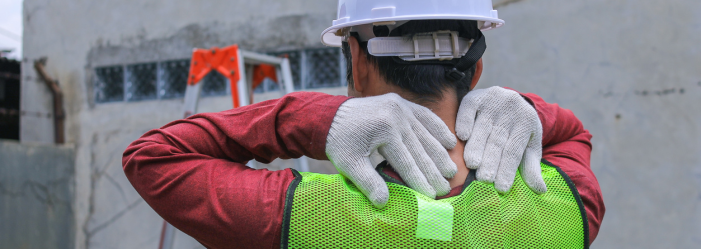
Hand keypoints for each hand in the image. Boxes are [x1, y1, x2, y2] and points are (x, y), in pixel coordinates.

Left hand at [326, 93, 457, 207]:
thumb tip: (384, 202)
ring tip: (450, 171)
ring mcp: (401, 107)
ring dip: (440, 153)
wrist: (332, 116)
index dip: (419, 181)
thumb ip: (367, 182)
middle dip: (433, 171)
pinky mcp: (402, 103)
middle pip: (420, 149)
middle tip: (445, 189)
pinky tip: (450, 142)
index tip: (430, 196)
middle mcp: (396, 115)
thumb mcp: (349, 164)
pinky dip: (438, 129)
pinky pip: (425, 116)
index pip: (406, 162)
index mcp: (384, 130)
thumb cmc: (340, 142)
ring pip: (426, 134)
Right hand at [456, 86, 546, 193]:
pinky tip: (461, 137)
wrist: (509, 99)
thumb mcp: (528, 145)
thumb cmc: (517, 129)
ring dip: (476, 145)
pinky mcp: (477, 96)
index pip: (515, 150)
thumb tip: (540, 190)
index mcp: (527, 122)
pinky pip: (469, 108)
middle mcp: (511, 110)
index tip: (501, 187)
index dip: (507, 169)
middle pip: (499, 140)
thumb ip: (530, 167)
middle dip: (491, 160)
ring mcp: (494, 101)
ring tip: (472, 164)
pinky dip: (465, 121)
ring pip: (483, 127)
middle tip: (484, 179)